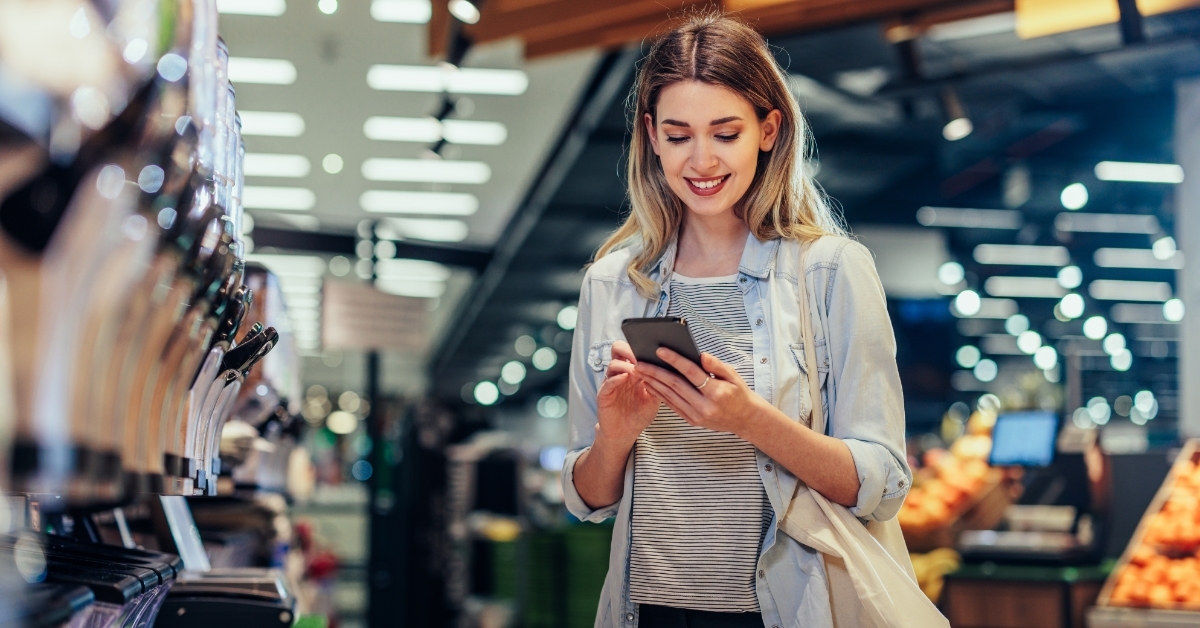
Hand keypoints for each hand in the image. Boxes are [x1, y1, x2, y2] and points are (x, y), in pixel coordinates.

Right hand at [595, 340, 659, 446]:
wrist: (625, 433)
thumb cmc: (639, 414)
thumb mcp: (655, 396)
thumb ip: (660, 382)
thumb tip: (674, 367)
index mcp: (632, 370)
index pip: (631, 348)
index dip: (641, 346)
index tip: (654, 350)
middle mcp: (620, 373)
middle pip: (618, 349)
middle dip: (630, 349)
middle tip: (642, 356)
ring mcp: (611, 383)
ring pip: (613, 364)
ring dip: (626, 365)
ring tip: (637, 371)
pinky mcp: (603, 395)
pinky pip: (607, 382)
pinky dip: (616, 378)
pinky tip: (626, 378)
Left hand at [635, 348, 771, 436]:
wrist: (744, 419)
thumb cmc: (739, 393)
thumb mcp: (734, 376)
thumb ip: (716, 365)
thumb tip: (700, 355)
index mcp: (717, 393)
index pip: (691, 373)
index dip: (675, 360)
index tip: (660, 350)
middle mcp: (705, 406)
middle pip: (675, 385)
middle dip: (655, 372)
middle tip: (640, 362)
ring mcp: (697, 416)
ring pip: (670, 396)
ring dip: (653, 382)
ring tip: (640, 371)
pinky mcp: (692, 421)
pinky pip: (672, 405)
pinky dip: (659, 394)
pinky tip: (649, 384)